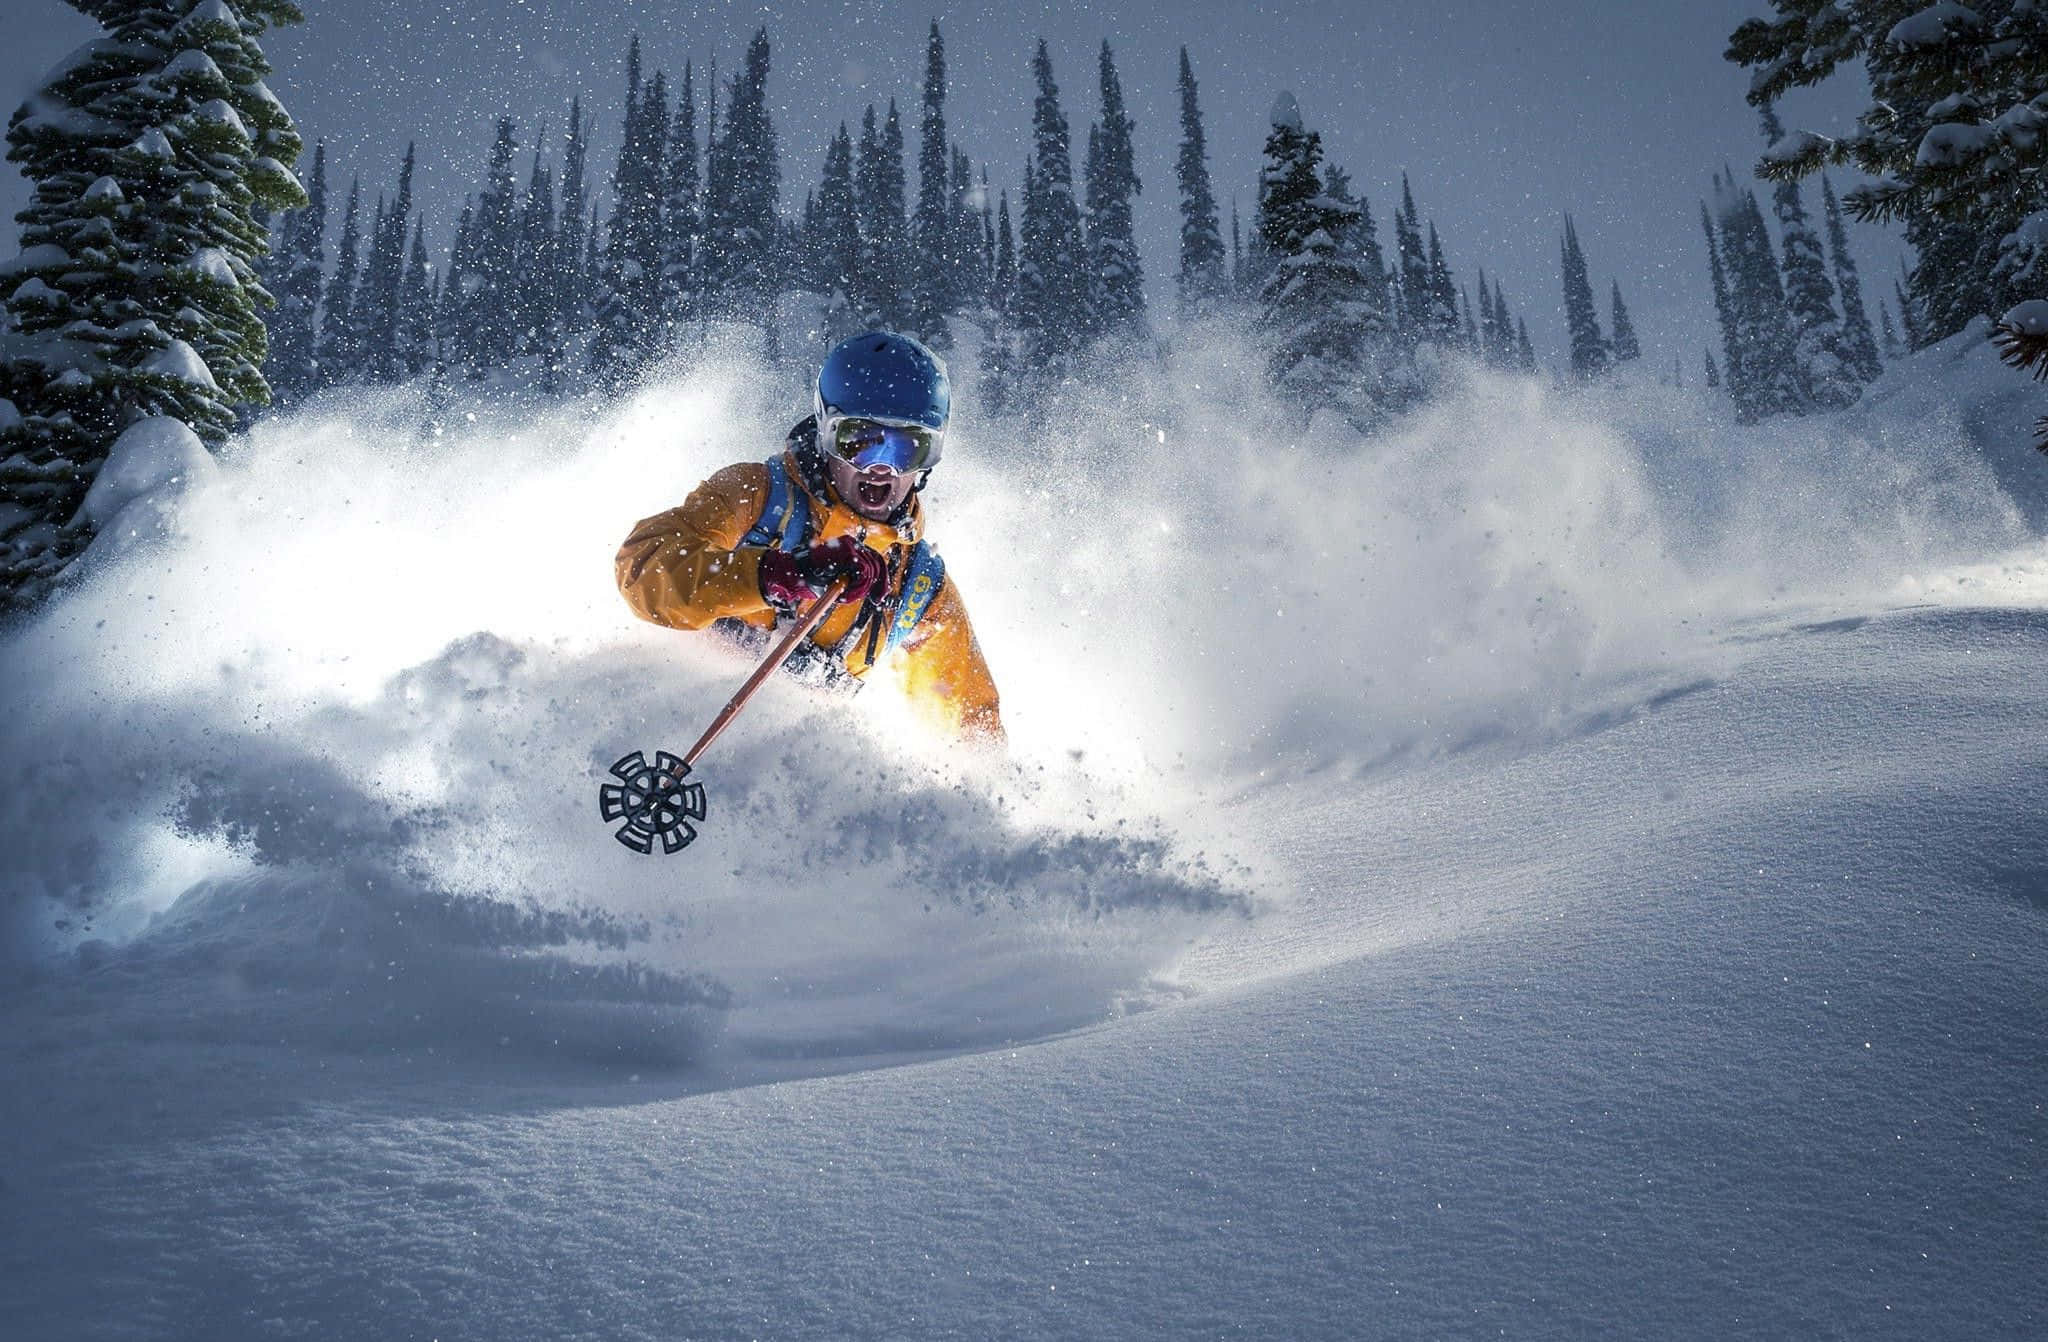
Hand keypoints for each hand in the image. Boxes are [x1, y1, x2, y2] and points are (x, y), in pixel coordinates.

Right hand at [757, 536, 885, 610]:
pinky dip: (855, 588)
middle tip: (876, 600)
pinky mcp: (848, 552)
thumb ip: (853, 578)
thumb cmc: (813, 577)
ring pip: (870, 572)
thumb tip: (870, 587)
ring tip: (843, 597)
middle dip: (879, 585)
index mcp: (851, 548)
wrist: (795, 574)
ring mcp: (851, 545)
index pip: (876, 560)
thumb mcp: (838, 579)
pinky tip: (842, 595)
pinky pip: (863, 574)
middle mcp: (853, 543)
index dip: (882, 579)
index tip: (879, 597)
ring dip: (859, 590)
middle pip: (878, 563)